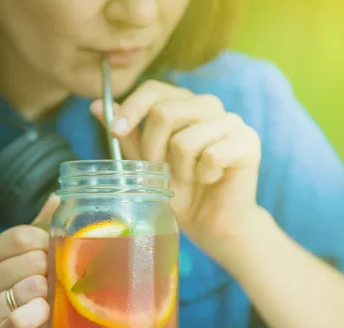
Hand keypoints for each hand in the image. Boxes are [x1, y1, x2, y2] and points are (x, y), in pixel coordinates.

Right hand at [0, 195, 59, 327]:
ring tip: (49, 310)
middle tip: (54, 291)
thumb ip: (41, 232)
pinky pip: (23, 315)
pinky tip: (44, 322)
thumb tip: (59, 197)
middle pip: (31, 259)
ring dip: (52, 299)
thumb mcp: (33, 267)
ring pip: (33, 286)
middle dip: (53, 274)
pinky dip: (41, 317)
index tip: (56, 262)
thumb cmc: (32, 308)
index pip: (22, 235)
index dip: (48, 245)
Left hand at [90, 80, 260, 265]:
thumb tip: (96, 105)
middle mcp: (209, 105)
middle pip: (166, 113)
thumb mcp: (146, 163)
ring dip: (180, 170)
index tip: (115, 132)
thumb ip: (127, 134)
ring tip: (191, 178)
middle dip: (154, 151)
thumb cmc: (180, 192)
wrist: (212, 222)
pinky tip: (211, 180)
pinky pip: (211, 156)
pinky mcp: (248, 141)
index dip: (132, 108)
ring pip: (185, 140)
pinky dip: (204, 176)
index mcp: (184, 103)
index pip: (154, 89)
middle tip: (163, 173)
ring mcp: (232, 121)